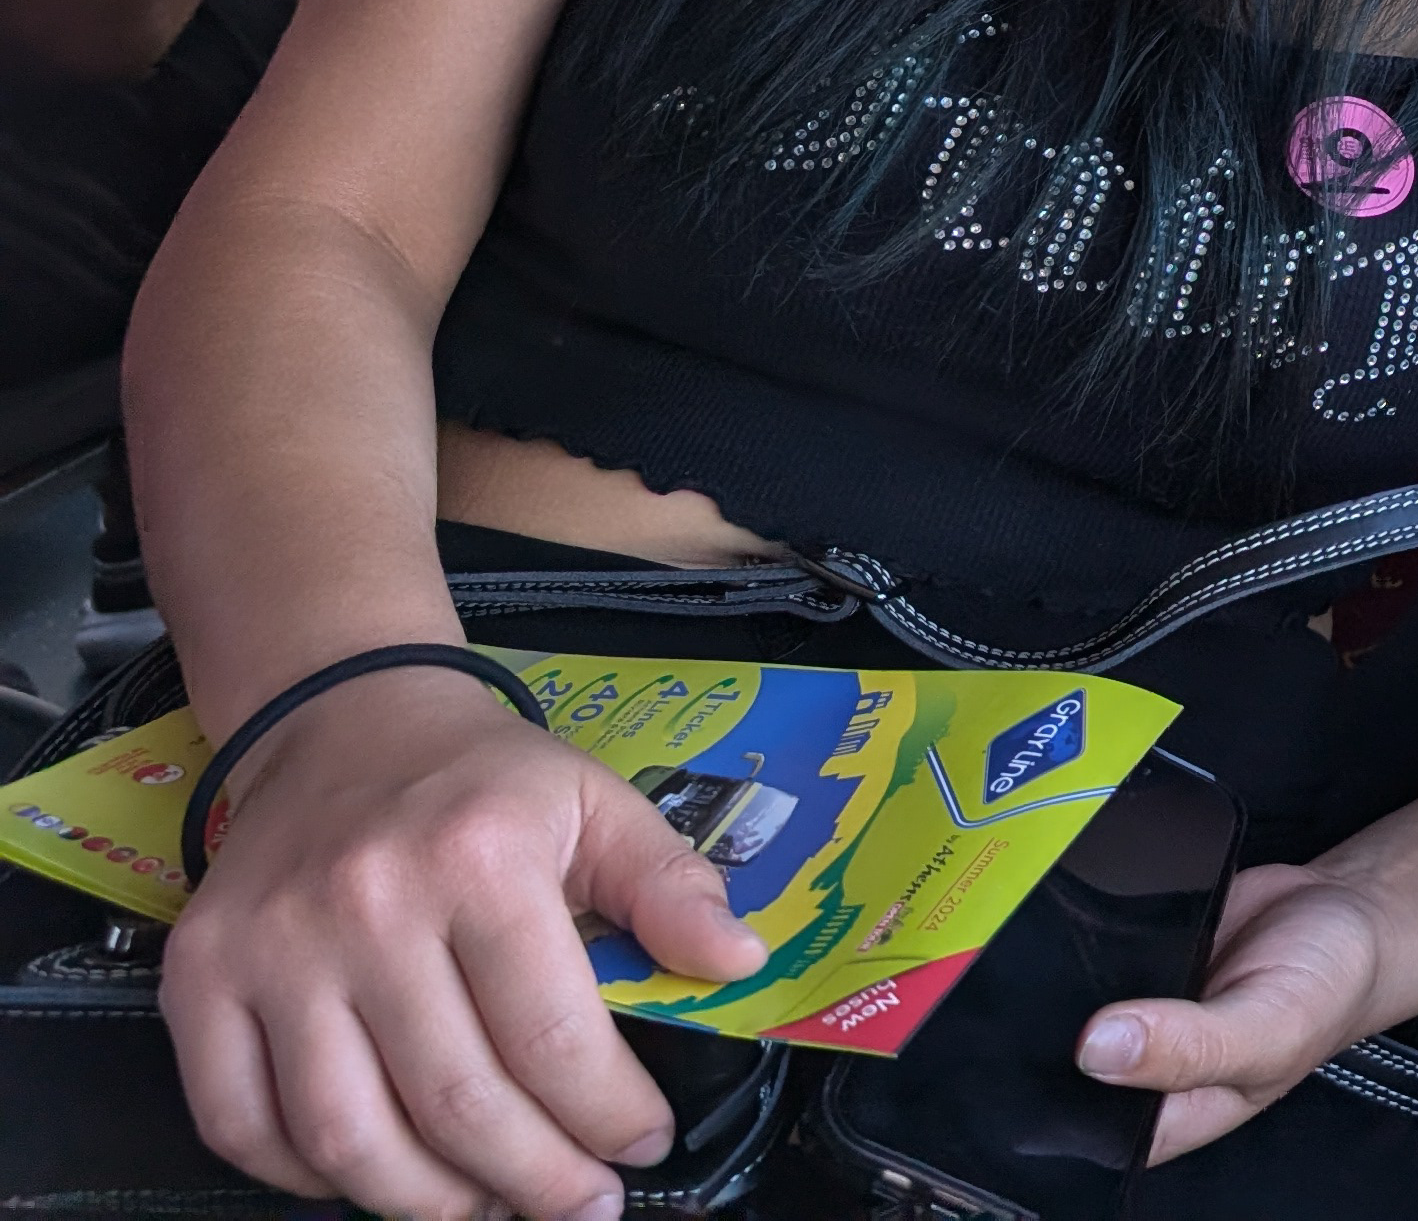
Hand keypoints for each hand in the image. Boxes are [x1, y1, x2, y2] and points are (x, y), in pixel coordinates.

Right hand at [158, 665, 767, 1220]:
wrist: (343, 723)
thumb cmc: (481, 779)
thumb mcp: (597, 801)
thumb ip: (670, 885)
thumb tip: (738, 962)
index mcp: (480, 858)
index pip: (551, 1035)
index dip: (606, 1114)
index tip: (642, 1145)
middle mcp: (366, 907)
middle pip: (456, 1102)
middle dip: (535, 1179)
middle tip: (578, 1203)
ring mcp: (272, 951)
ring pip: (347, 1136)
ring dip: (428, 1201)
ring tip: (489, 1205)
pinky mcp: (200, 981)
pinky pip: (242, 1125)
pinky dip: (308, 1178)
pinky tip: (379, 1176)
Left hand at [1079, 860, 1388, 1163]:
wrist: (1352, 910)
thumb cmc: (1328, 989)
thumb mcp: (1271, 1031)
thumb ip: (1190, 1046)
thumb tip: (1099, 1048)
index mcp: (1171, 1116)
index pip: (1083, 1129)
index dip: (1059, 1096)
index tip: (1062, 1049)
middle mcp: (1145, 1069)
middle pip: (1064, 1062)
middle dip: (1061, 1027)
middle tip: (1098, 989)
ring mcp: (1138, 1010)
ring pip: (1070, 1000)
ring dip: (1074, 973)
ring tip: (1125, 948)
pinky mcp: (1139, 954)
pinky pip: (1093, 946)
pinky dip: (1097, 929)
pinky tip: (1121, 918)